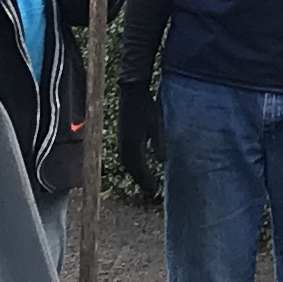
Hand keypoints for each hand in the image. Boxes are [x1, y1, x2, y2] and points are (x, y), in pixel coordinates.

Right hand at [116, 83, 162, 202]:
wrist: (131, 91)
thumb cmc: (146, 106)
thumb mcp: (155, 123)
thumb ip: (158, 141)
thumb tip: (162, 160)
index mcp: (133, 143)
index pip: (139, 167)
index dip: (147, 180)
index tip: (154, 190)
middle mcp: (124, 144)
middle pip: (131, 168)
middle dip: (141, 180)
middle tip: (151, 190)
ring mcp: (121, 140)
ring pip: (127, 163)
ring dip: (135, 173)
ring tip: (145, 182)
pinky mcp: (121, 135)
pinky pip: (125, 156)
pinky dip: (131, 165)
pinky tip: (137, 166)